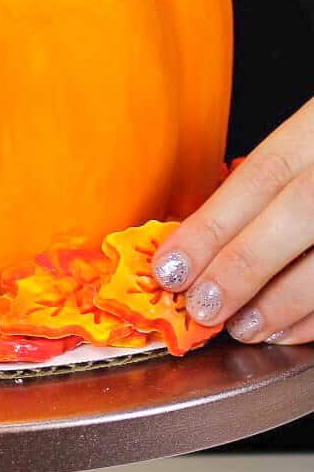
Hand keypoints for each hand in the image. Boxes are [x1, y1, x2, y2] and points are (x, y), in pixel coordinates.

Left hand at [151, 98, 313, 344]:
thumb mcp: (308, 142)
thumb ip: (270, 184)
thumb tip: (199, 243)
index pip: (263, 173)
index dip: (212, 223)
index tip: (170, 266)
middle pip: (299, 211)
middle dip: (243, 265)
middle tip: (203, 306)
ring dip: (284, 300)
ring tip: (244, 327)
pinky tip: (290, 330)